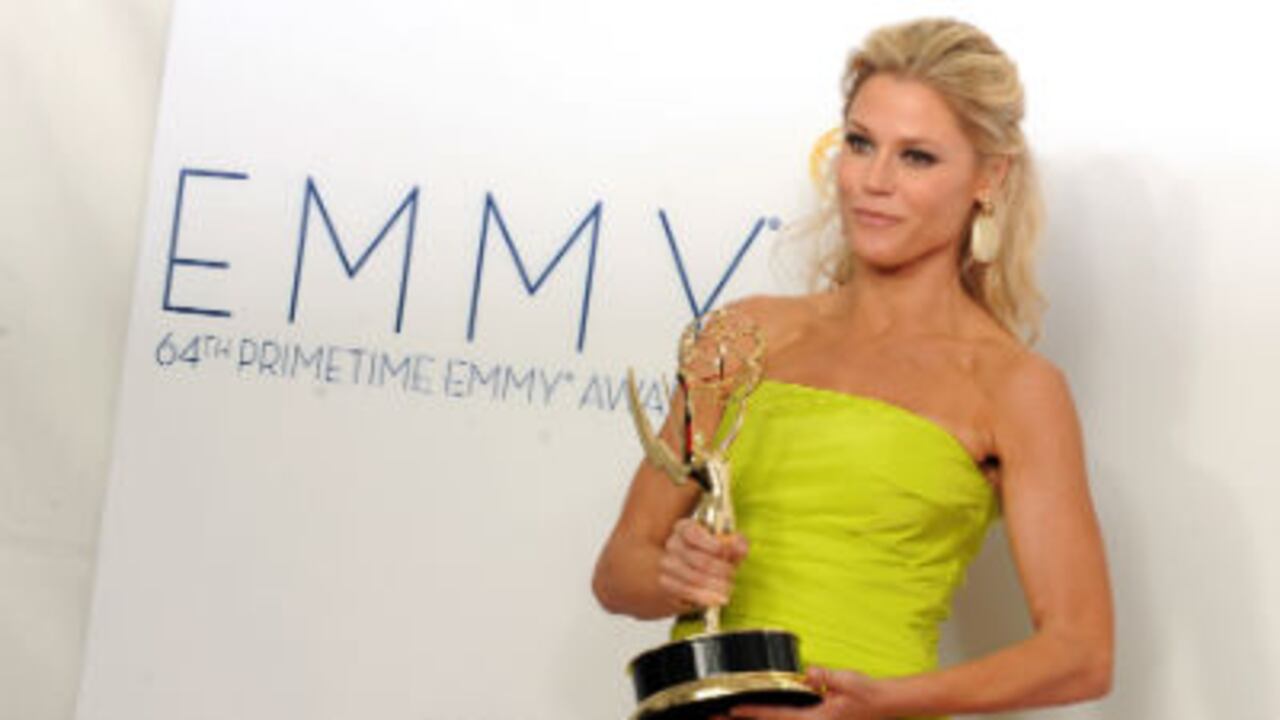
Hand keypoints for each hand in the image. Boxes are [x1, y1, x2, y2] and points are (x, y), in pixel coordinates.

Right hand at [658, 518, 748, 610]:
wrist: (692, 575)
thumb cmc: (713, 556)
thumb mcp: (727, 547)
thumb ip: (736, 544)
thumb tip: (738, 543)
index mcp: (684, 528)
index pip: (691, 532)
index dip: (708, 542)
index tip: (722, 550)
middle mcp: (672, 544)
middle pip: (694, 557)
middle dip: (718, 568)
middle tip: (732, 574)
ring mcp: (667, 564)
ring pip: (690, 577)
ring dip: (713, 584)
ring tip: (728, 589)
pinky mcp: (666, 583)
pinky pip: (686, 592)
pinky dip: (704, 597)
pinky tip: (717, 599)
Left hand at [722, 666, 887, 719]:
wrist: (883, 705)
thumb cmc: (866, 694)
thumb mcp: (848, 681)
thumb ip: (828, 677)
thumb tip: (809, 673)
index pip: (776, 716)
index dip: (753, 712)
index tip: (732, 709)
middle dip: (744, 719)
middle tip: (715, 715)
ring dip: (754, 718)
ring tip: (727, 715)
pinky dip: (768, 716)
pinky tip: (755, 711)